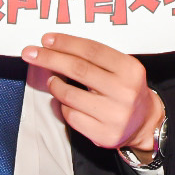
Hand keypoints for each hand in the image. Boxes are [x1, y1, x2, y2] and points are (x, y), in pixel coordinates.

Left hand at [24, 33, 164, 150]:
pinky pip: (71, 116)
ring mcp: (115, 115)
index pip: (92, 51)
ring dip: (55, 85)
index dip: (66, 43)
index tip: (46, 39)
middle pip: (78, 69)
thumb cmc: (125, 89)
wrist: (145, 123)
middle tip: (30, 52)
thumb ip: (94, 59)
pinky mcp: (104, 135)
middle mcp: (125, 92)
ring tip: (53, 81)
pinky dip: (63, 106)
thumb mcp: (121, 68)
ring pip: (70, 95)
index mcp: (130, 70)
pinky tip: (67, 102)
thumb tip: (54, 47)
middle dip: (50, 58)